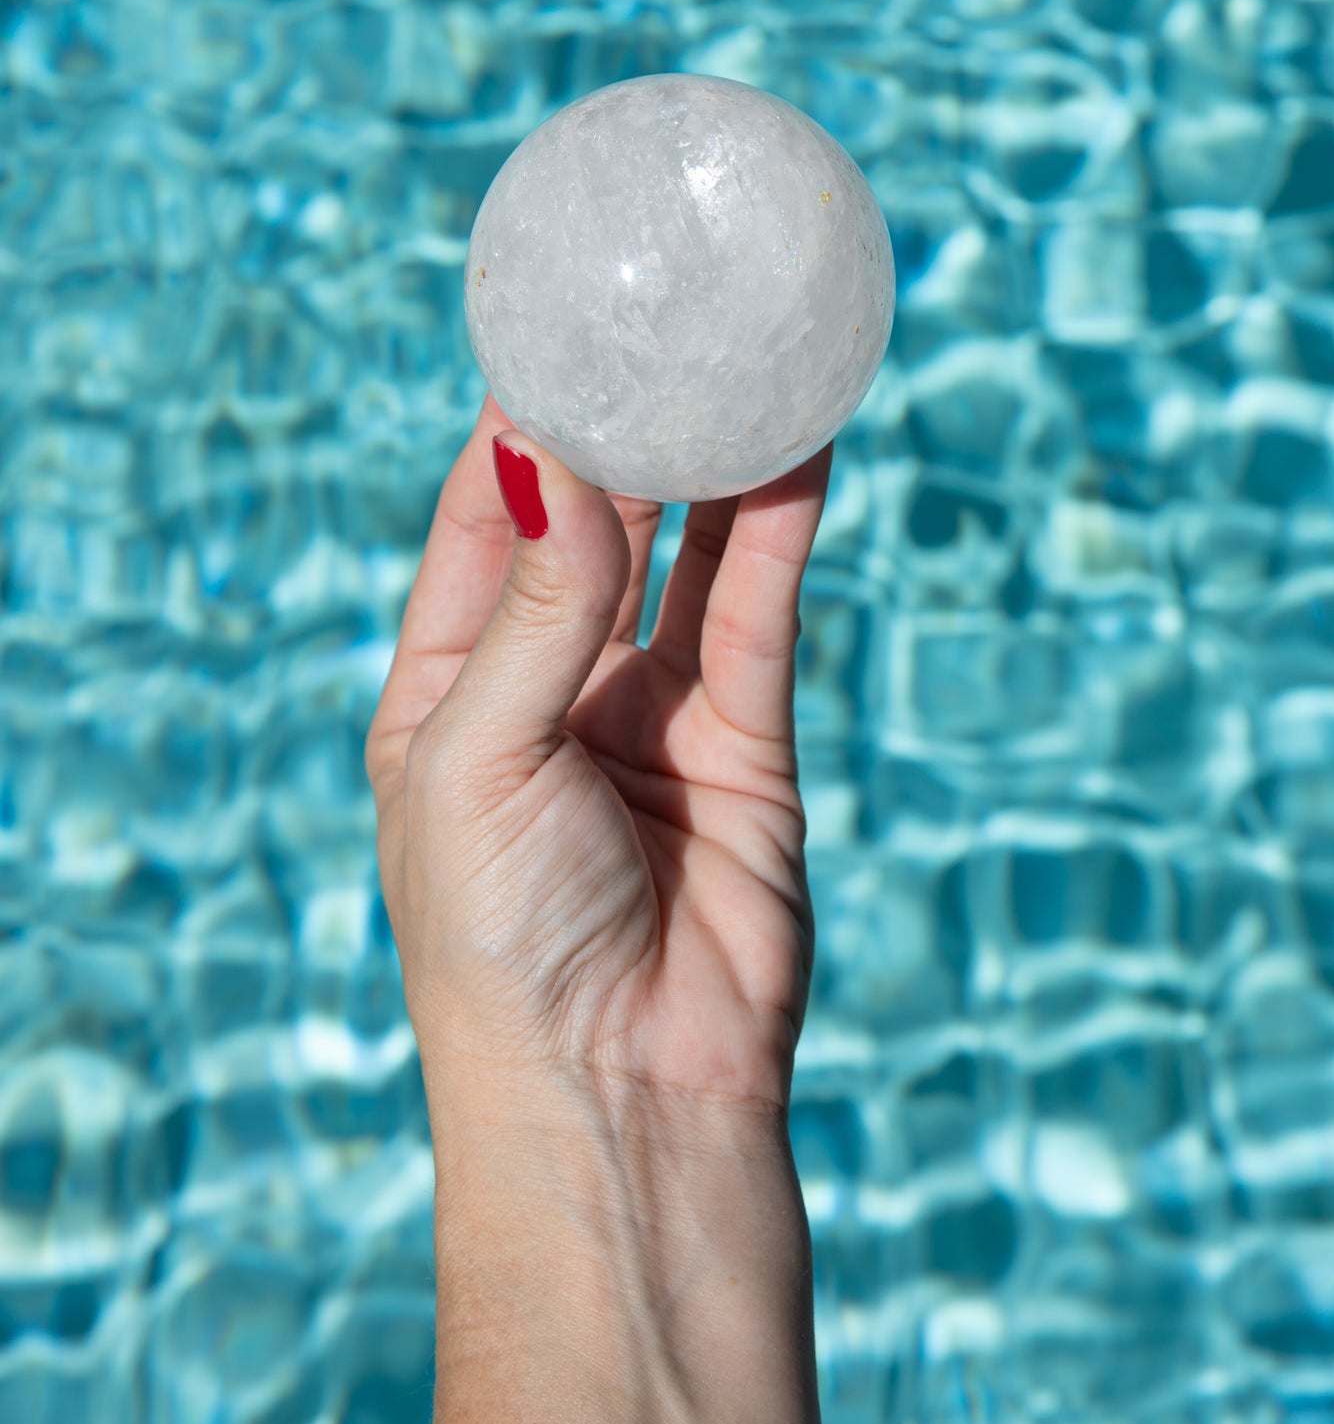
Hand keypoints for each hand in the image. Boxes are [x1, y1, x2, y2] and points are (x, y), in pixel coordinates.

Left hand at [364, 389, 833, 1119]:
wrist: (621, 1100)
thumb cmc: (500, 945)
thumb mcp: (476, 762)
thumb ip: (531, 612)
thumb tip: (547, 458)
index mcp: (445, 693)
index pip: (476, 523)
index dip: (513, 430)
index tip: (553, 331)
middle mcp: (546, 690)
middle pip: (589, 523)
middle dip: (621, 430)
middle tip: (659, 323)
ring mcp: (649, 714)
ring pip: (684, 554)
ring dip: (709, 463)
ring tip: (738, 358)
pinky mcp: (745, 744)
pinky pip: (758, 613)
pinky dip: (777, 530)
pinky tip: (798, 448)